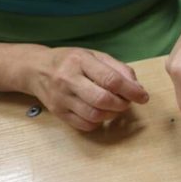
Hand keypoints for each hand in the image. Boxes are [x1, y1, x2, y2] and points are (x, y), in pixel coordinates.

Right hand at [26, 47, 149, 131]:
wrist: (37, 69)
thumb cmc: (73, 61)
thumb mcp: (96, 56)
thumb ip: (119, 69)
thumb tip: (138, 88)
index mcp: (81, 61)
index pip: (111, 79)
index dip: (131, 90)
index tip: (143, 96)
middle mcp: (68, 80)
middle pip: (102, 100)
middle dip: (122, 104)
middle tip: (127, 102)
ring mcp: (61, 98)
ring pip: (94, 115)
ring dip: (112, 114)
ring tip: (116, 107)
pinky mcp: (58, 113)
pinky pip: (85, 125)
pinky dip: (99, 122)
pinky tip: (102, 113)